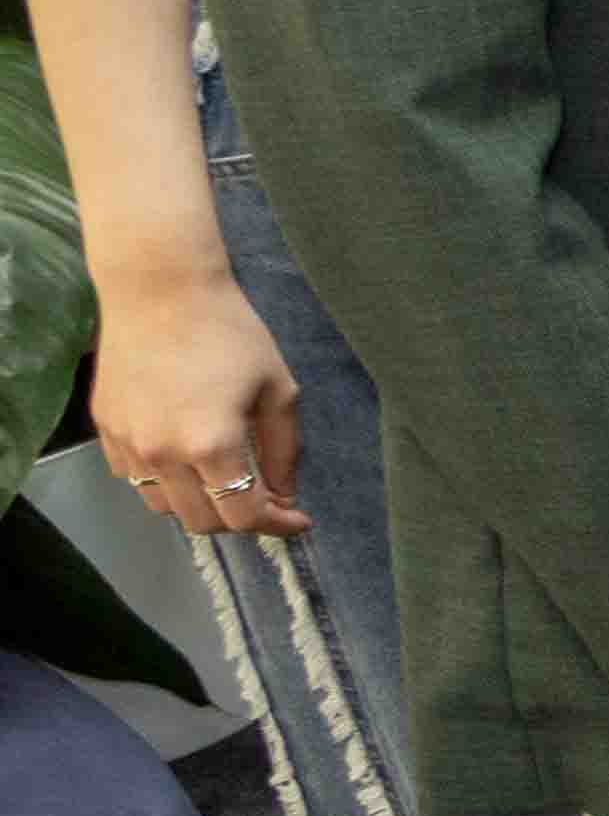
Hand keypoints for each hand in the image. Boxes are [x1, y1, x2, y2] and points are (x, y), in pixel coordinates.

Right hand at [90, 265, 306, 541]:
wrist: (160, 291)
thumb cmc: (229, 331)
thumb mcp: (277, 388)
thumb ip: (283, 449)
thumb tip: (285, 494)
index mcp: (211, 445)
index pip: (242, 516)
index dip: (275, 525)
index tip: (297, 519)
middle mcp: (162, 454)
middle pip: (201, 521)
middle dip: (239, 519)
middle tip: (265, 498)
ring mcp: (127, 444)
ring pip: (163, 506)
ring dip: (198, 505)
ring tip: (224, 480)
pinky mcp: (105, 430)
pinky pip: (134, 478)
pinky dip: (164, 482)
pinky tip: (185, 458)